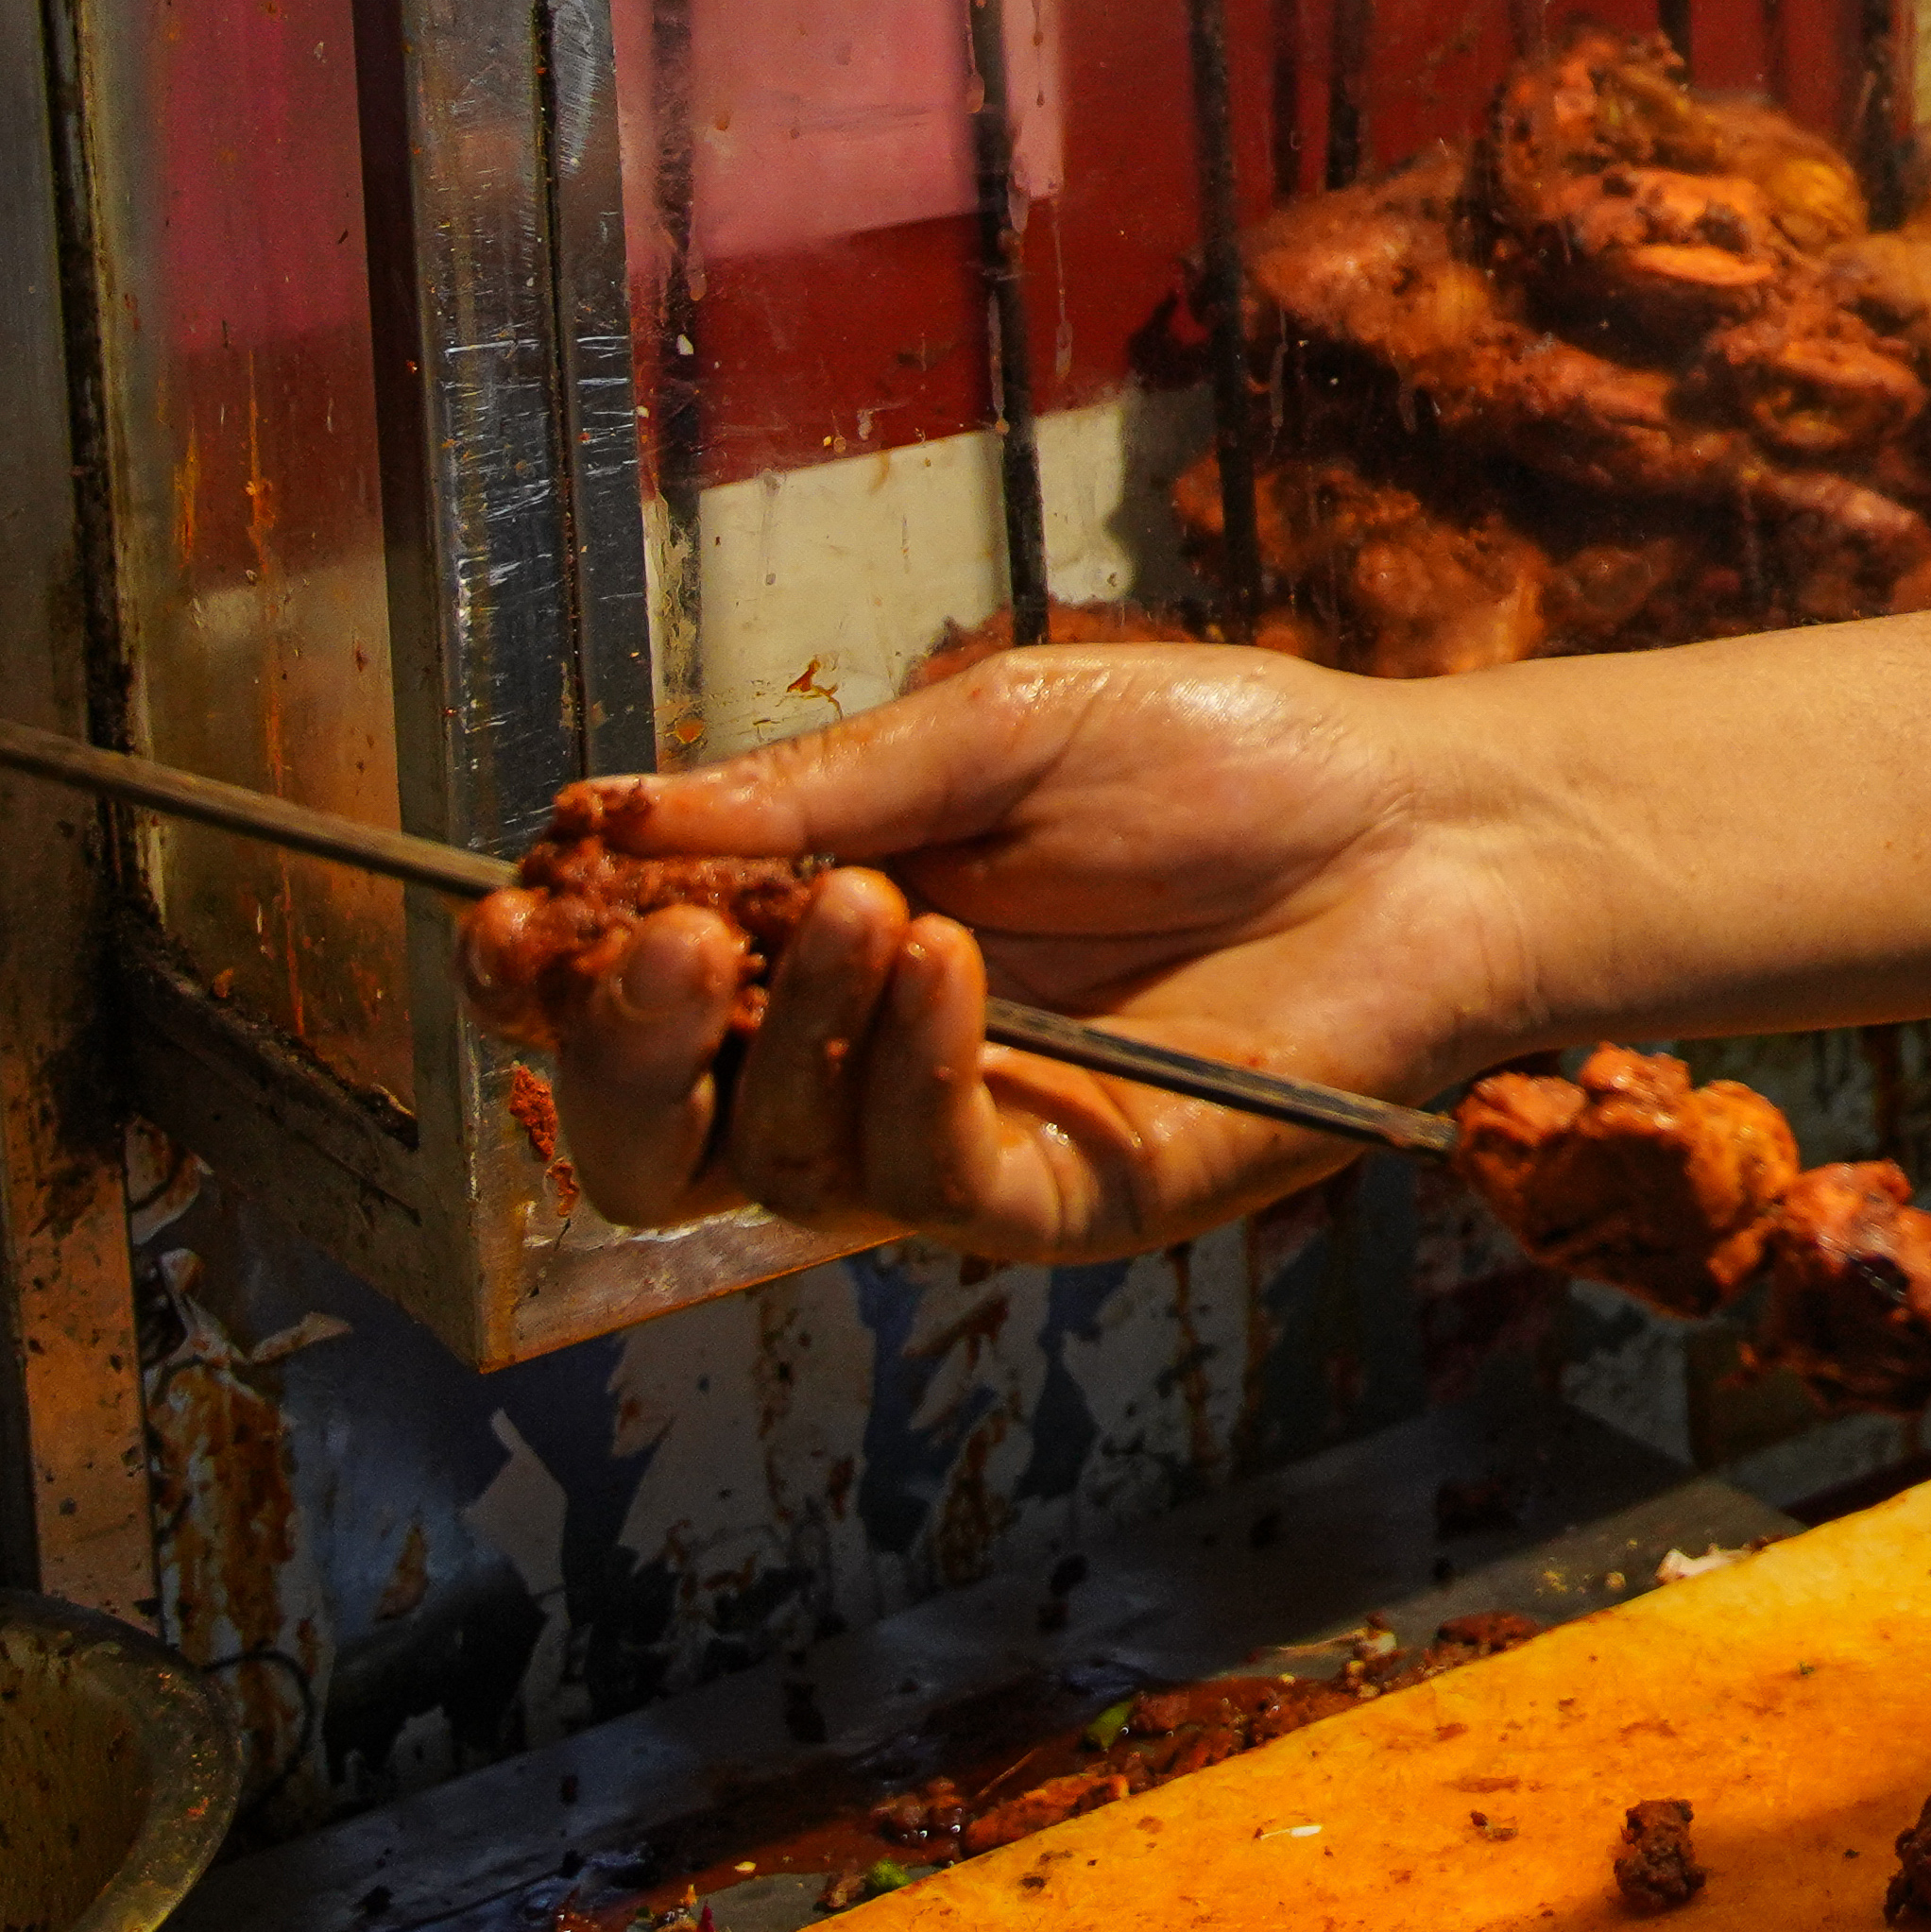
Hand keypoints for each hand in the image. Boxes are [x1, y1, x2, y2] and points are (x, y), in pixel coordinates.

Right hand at [452, 636, 1571, 1263]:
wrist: (1420, 823)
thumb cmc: (1222, 760)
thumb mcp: (996, 730)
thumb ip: (817, 788)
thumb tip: (608, 817)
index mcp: (817, 944)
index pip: (626, 1011)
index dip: (542, 983)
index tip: (510, 908)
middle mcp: (858, 1069)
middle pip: (654, 1144)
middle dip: (619, 1055)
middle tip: (659, 944)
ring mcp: (956, 1147)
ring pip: (776, 1172)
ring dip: (794, 1032)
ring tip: (871, 900)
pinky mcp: (1064, 1201)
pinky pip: (928, 1184)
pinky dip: (909, 1074)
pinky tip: (948, 964)